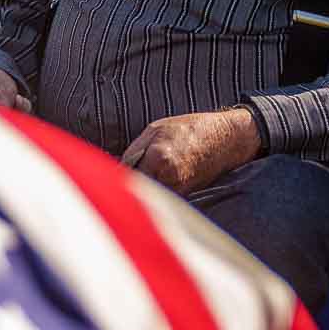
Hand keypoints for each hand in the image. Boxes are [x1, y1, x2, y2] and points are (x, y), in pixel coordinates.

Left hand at [121, 108, 261, 195]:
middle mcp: (169, 178)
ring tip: (131, 188)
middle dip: (122, 190)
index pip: (124, 176)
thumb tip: (115, 169)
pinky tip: (149, 189)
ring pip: (148, 199)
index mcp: (159, 158)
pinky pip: (162, 199)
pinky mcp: (186, 197)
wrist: (228, 139)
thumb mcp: (155, 130)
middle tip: (109, 188)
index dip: (111, 179)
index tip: (100, 181)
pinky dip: (153, 196)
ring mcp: (179, 190)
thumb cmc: (190, 129)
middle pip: (134, 192)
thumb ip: (133, 151)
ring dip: (137, 195)